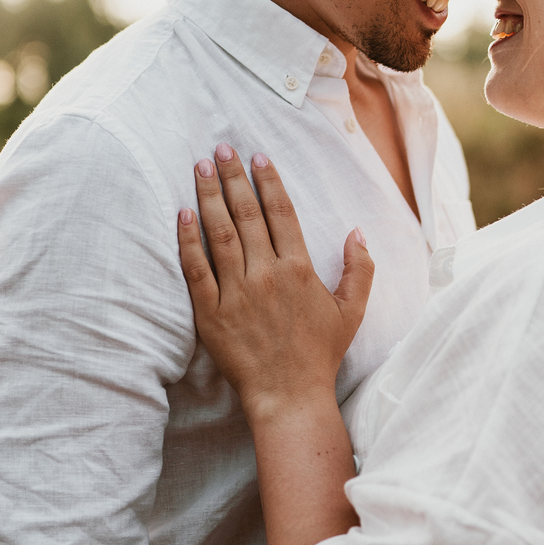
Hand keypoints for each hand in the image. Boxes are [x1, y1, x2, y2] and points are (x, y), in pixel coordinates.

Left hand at [178, 145, 373, 421]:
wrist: (289, 396)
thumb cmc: (320, 354)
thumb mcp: (351, 312)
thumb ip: (360, 269)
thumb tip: (357, 232)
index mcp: (299, 270)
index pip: (281, 214)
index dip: (269, 182)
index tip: (259, 157)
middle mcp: (266, 275)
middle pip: (247, 215)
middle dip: (234, 178)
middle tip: (222, 149)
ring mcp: (236, 293)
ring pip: (219, 234)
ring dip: (209, 196)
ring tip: (200, 167)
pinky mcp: (211, 313)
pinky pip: (196, 269)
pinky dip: (188, 239)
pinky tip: (183, 213)